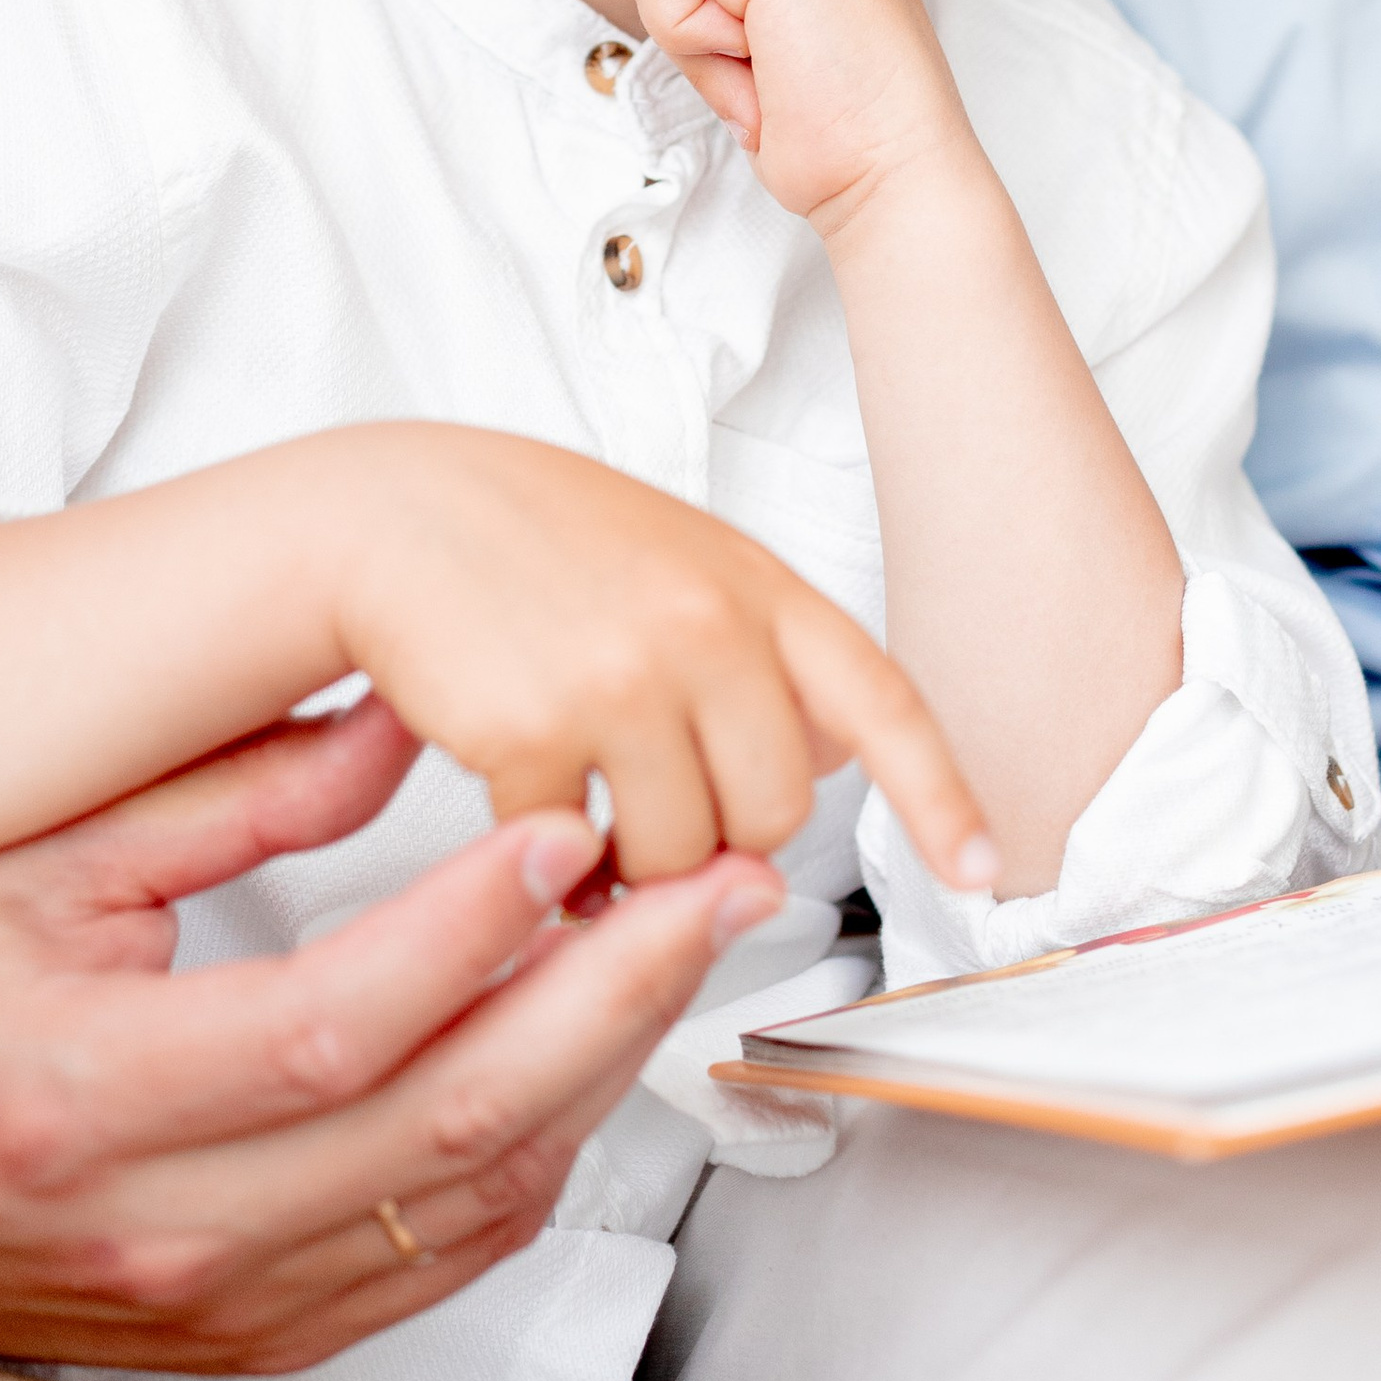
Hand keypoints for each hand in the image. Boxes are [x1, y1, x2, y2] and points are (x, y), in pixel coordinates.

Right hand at [0, 701, 779, 1366]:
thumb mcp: (41, 863)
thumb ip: (222, 792)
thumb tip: (388, 716)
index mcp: (83, 1095)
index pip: (332, 1024)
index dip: (469, 928)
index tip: (569, 823)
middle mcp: (161, 1227)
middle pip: (443, 1127)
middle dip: (611, 992)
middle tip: (713, 878)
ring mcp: (221, 1302)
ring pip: (472, 1197)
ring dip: (610, 1064)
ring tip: (695, 936)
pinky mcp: (264, 1336)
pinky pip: (447, 1251)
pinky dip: (550, 1144)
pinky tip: (602, 1039)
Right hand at [335, 428, 995, 889]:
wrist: (397, 511)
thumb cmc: (535, 539)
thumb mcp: (677, 559)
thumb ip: (757, 646)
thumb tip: (830, 761)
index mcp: (754, 584)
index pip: (880, 698)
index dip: (940, 793)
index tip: (984, 869)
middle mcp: (705, 626)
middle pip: (775, 816)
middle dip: (724, 842)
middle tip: (663, 813)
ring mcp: (624, 675)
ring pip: (682, 857)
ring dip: (638, 866)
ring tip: (593, 816)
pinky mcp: (537, 729)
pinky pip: (582, 858)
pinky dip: (560, 866)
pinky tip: (533, 818)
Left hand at [630, 0, 980, 232]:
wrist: (890, 172)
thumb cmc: (837, 125)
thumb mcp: (783, 26)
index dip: (714, 20)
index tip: (789, 62)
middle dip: (702, 27)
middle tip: (781, 70)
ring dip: (699, 40)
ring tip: (777, 67)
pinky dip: (692, 39)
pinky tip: (766, 60)